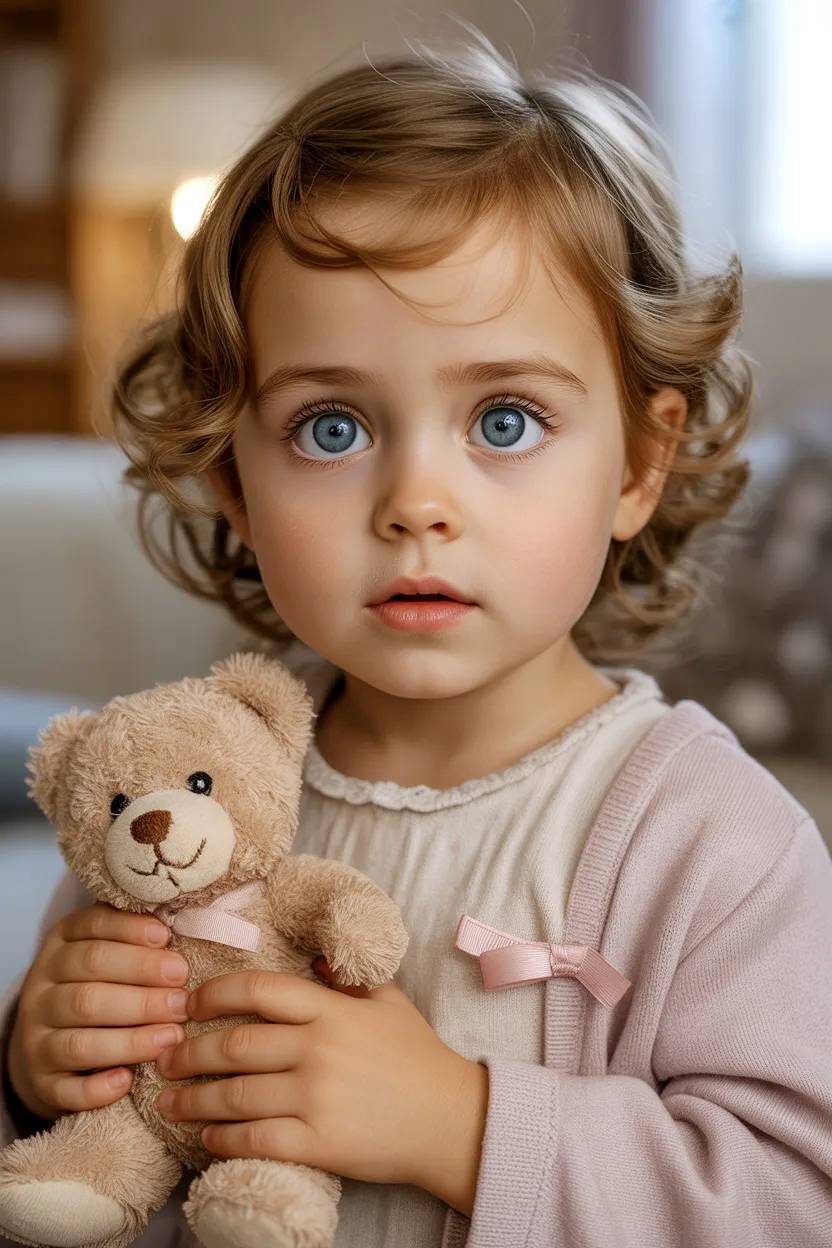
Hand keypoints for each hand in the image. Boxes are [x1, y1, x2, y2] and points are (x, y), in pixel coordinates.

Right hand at [7, 903, 189, 1118]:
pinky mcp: (42, 1083)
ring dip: (131, 1040)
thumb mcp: (109, 952)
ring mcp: (36, 1039)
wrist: (49, 1046)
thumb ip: (137, 939)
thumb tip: (185, 927)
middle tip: (183, 998)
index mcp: (60, 947)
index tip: (167, 938)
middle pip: (89, 986)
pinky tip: (128, 1080)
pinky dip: (98, 1088)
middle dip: (142, 991)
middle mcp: (41, 991)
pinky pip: (67, 1090)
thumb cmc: (99, 987)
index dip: (130, 931)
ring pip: (80, 1042)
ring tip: (173, 1036)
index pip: (90, 929)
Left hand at [154, 965, 488, 1214]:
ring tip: (169, 1100)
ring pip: (237, 1095)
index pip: (260, 990)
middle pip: (236, 1044)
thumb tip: (315, 960)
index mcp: (332, 1010)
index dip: (215, 994)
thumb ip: (348, 979)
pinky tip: (206, 1136)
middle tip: (164, 1056)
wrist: (453, 1120)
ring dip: (194, 1098)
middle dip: (191, 1051)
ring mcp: (317, 1097)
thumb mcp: (388, 1002)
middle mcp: (319, 1048)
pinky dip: (223, 1138)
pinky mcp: (318, 1143)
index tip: (190, 1002)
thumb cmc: (420, 1058)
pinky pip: (255, 1138)